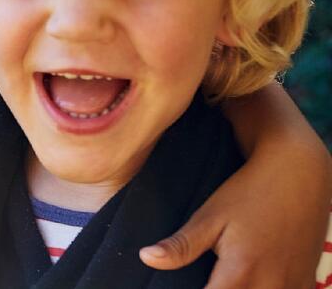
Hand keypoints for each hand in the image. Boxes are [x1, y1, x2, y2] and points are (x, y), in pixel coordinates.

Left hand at [140, 93, 330, 287]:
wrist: (298, 175)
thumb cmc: (250, 193)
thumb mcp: (210, 216)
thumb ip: (182, 245)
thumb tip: (147, 258)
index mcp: (241, 272)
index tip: (176, 285)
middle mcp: (271, 286)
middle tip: (204, 274)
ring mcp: (293, 286)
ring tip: (222, 275)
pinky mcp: (306, 281)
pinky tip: (251, 279)